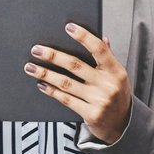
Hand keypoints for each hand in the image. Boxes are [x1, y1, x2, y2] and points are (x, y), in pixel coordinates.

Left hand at [24, 23, 132, 143]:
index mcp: (116, 71)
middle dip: (53, 56)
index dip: (84, 36)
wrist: (122, 125)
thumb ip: (108, 57)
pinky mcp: (90, 114)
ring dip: (46, 74)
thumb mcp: (117, 75)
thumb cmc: (116, 95)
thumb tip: (102, 38)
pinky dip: (51, 91)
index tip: (68, 27)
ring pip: (66, 83)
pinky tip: (42, 84)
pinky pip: (66, 99)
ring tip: (31, 67)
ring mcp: (99, 101)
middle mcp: (108, 85)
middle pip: (75, 65)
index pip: (99, 49)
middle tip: (37, 49)